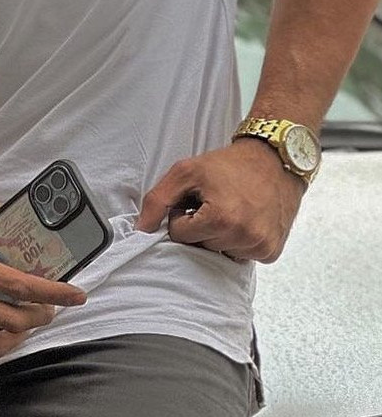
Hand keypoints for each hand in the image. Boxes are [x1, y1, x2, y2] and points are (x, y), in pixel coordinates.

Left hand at [135, 140, 305, 262]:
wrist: (274, 159)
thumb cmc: (230, 164)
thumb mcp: (186, 171)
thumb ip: (157, 200)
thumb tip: (141, 229)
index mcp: (221, 219)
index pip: (180, 235)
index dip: (184, 215)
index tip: (197, 200)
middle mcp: (243, 237)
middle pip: (199, 247)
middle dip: (201, 227)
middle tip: (215, 203)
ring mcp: (260, 247)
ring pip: (219, 254)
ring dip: (220, 236)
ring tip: (231, 210)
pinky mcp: (271, 252)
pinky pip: (241, 257)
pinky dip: (238, 242)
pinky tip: (245, 220)